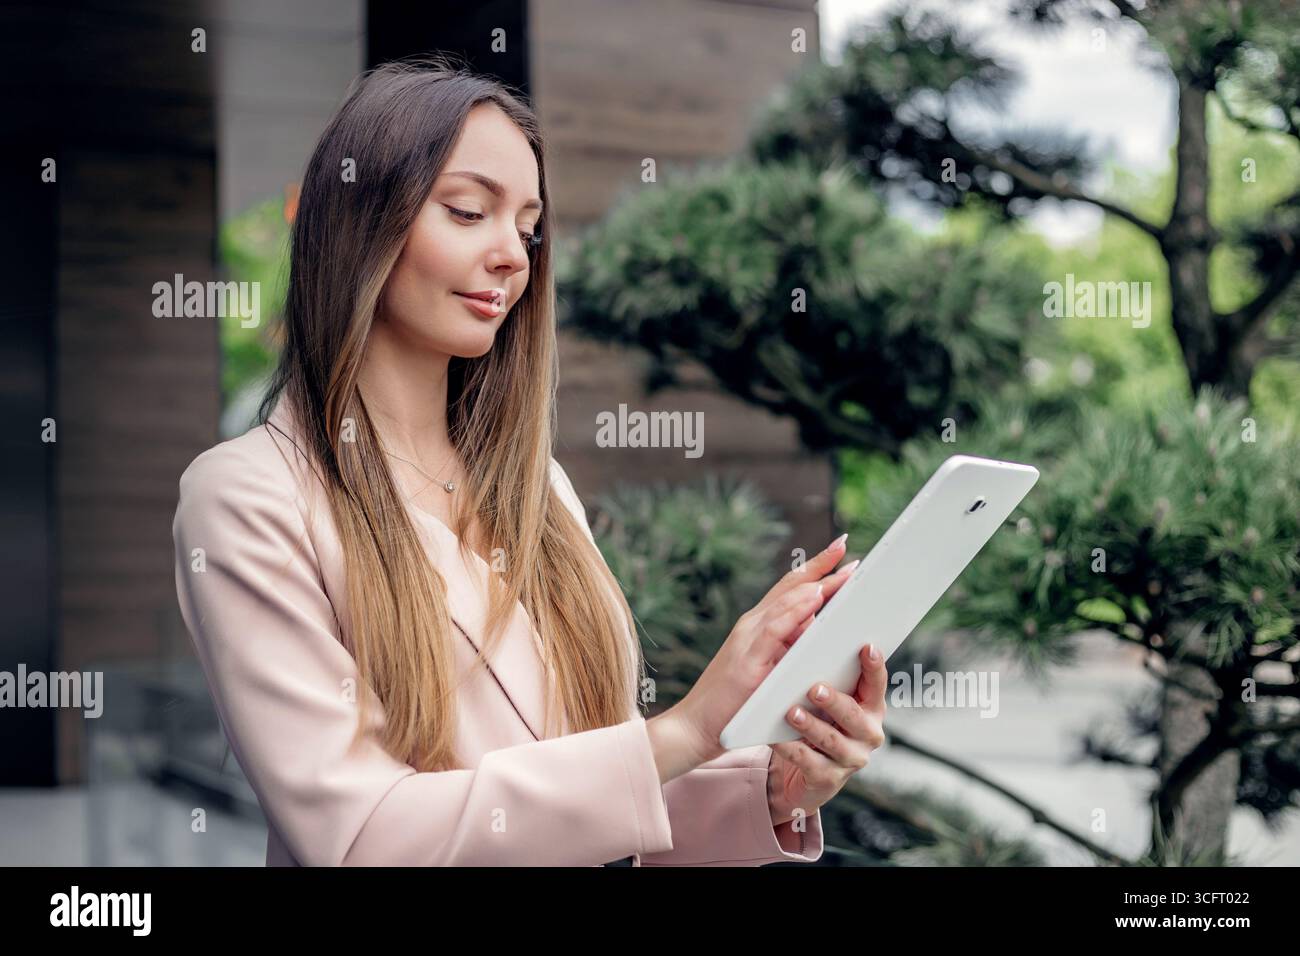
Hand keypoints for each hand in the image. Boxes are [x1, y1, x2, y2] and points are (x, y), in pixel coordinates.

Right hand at [671, 534, 858, 765]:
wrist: (696, 727)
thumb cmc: (734, 704)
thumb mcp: (769, 669)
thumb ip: (788, 646)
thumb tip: (817, 626)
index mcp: (758, 627)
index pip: (790, 589)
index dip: (815, 568)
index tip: (840, 550)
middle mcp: (752, 625)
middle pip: (790, 586)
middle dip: (820, 566)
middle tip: (845, 545)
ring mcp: (747, 639)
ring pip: (786, 601)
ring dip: (816, 583)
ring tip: (844, 570)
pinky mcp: (747, 659)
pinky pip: (776, 627)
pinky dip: (796, 609)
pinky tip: (816, 597)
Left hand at [766, 643, 887, 827]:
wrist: (804, 774)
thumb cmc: (817, 722)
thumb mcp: (826, 697)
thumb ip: (827, 669)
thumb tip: (812, 622)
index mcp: (870, 707)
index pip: (877, 683)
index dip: (874, 666)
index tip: (866, 646)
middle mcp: (868, 733)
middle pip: (854, 714)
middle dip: (835, 701)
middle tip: (814, 688)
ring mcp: (850, 758)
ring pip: (831, 740)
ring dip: (810, 725)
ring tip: (791, 712)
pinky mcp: (828, 779)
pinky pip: (808, 762)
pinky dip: (790, 749)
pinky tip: (775, 739)